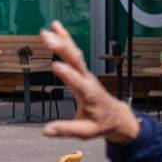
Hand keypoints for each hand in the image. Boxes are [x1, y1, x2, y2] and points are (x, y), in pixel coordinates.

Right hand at [39, 21, 139, 144]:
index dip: (67, 74)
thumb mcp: (85, 132)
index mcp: (89, 95)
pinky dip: (65, 39)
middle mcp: (88, 80)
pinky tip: (56, 29)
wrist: (116, 115)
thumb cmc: (100, 123)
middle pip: (75, 61)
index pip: (78, 82)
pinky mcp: (82, 70)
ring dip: (61, 41)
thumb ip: (66, 130)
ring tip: (46, 32)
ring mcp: (85, 73)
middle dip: (62, 49)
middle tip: (47, 39)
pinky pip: (74, 52)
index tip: (55, 65)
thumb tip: (45, 131)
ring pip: (74, 53)